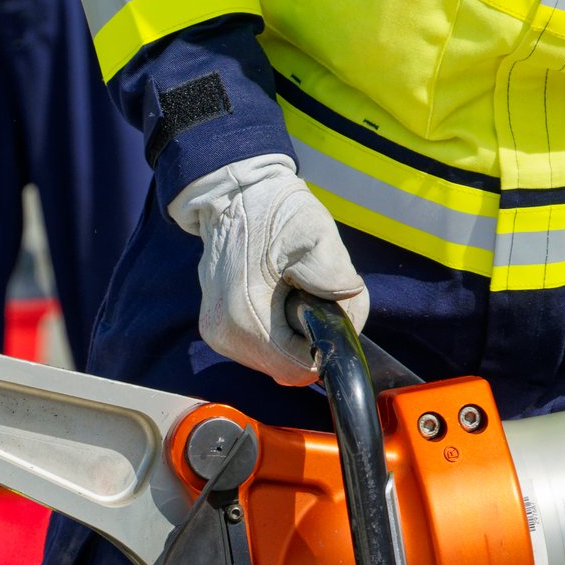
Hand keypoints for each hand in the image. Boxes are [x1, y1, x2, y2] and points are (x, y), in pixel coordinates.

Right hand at [168, 154, 368, 384]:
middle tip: (308, 296)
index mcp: (245, 317)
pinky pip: (259, 349)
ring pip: (273, 361)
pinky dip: (276, 331)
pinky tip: (275, 299)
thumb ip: (337, 278)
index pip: (298, 368)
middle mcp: (224, 334)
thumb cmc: (274, 212)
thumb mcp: (316, 235)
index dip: (322, 346)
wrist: (234, 196)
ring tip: (290, 293)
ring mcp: (217, 334)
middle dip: (307, 340)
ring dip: (292, 336)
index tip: (324, 311)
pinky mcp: (217, 330)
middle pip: (286, 368)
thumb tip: (347, 311)